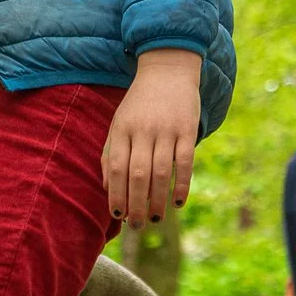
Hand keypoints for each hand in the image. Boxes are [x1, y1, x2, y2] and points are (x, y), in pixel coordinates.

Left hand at [103, 49, 202, 224]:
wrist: (168, 69)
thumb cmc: (140, 103)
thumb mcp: (119, 123)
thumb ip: (110, 153)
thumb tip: (107, 188)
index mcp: (122, 129)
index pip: (117, 168)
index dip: (116, 194)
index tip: (117, 215)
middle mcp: (143, 130)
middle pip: (138, 174)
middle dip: (135, 204)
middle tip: (136, 225)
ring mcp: (166, 129)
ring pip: (161, 172)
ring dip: (157, 199)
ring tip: (155, 218)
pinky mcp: (187, 129)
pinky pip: (185, 162)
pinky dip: (182, 184)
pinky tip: (178, 202)